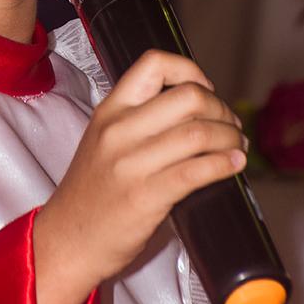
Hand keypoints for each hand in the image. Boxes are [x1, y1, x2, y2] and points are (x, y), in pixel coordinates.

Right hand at [33, 50, 245, 303]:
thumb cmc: (92, 192)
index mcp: (110, 110)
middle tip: (230, 125)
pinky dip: (224, 164)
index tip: (206, 90)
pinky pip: (197, 171)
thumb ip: (140, 121)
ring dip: (230, 138)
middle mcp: (120, 130)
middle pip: (189, 97)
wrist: (66, 240)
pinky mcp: (146, 196)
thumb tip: (197, 112)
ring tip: (237, 146)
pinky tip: (234, 166)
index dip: (190, 70)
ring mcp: (132, 163)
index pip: (154, 64)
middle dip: (221, 108)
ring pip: (199, 132)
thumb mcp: (104, 141)